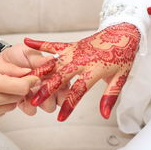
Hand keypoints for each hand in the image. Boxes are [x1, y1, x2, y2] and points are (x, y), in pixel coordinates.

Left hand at [0, 43, 62, 114]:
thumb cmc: (16, 56)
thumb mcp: (27, 52)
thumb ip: (39, 58)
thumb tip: (52, 59)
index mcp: (53, 73)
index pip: (65, 83)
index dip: (63, 85)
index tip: (54, 82)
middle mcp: (48, 86)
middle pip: (60, 99)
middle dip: (52, 95)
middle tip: (41, 88)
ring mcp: (38, 95)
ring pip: (49, 107)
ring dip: (41, 100)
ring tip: (31, 92)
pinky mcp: (26, 103)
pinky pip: (32, 110)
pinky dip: (28, 105)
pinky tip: (22, 97)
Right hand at [0, 61, 38, 122]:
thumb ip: (10, 70)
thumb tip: (28, 73)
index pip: (23, 87)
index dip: (30, 82)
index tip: (33, 78)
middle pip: (18, 97)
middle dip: (19, 89)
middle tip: (13, 81)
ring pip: (11, 106)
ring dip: (10, 98)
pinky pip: (0, 112)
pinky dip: (0, 105)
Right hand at [24, 23, 139, 120]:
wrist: (124, 32)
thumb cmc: (123, 55)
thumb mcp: (121, 78)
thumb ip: (110, 97)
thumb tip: (105, 115)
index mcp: (94, 69)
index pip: (79, 90)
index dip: (69, 105)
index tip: (60, 118)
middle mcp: (81, 60)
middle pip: (61, 76)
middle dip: (47, 90)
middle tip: (34, 101)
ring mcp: (75, 51)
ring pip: (53, 63)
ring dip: (39, 72)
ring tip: (26, 79)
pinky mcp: (72, 45)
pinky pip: (54, 45)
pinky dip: (40, 44)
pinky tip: (26, 42)